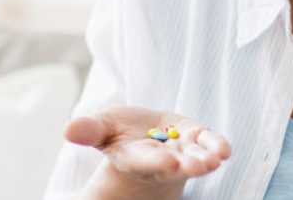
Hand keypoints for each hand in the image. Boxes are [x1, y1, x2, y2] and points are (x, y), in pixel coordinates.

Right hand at [65, 106, 231, 189]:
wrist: (143, 135)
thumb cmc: (120, 133)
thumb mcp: (102, 127)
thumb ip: (89, 130)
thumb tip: (67, 130)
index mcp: (135, 157)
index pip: (146, 161)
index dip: (156, 161)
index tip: (166, 162)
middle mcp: (161, 159)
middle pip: (175, 165)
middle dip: (186, 166)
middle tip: (198, 167)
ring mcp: (182, 150)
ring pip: (194, 158)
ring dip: (205, 160)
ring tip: (214, 160)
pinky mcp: (196, 138)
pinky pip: (208, 144)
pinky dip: (217, 146)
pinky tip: (225, 150)